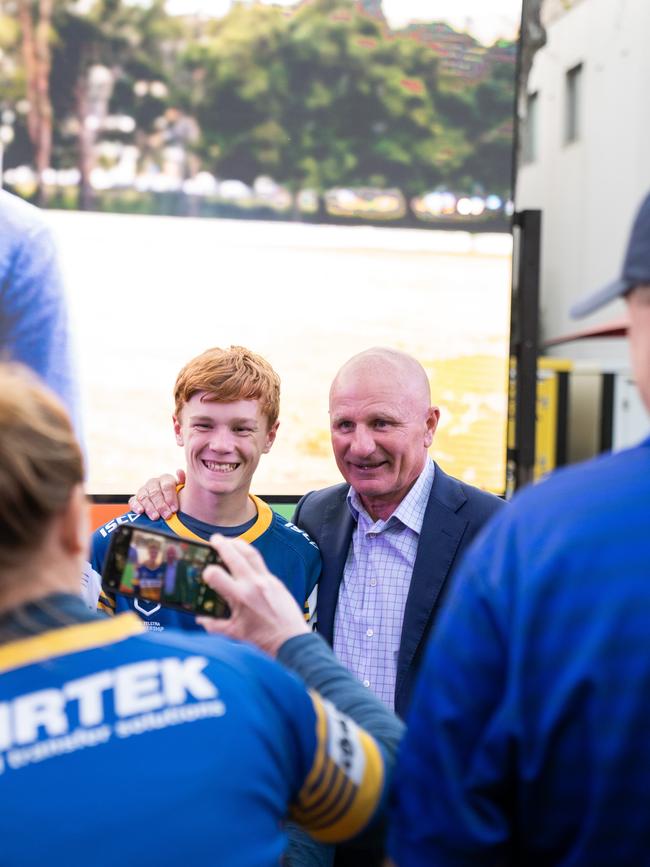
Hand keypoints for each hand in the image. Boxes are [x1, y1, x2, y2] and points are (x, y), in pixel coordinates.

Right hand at [128, 469, 184, 519]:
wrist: (169, 506)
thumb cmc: (178, 498)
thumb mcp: (183, 490)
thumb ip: (184, 481)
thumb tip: (179, 471)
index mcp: (166, 479)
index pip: (167, 486)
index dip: (170, 497)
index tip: (174, 509)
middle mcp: (153, 483)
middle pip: (155, 492)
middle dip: (161, 505)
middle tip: (167, 516)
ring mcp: (144, 490)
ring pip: (144, 497)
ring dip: (150, 508)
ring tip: (155, 517)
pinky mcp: (135, 499)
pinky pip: (133, 501)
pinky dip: (136, 506)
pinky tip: (140, 511)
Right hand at [198, 535, 308, 656]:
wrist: (292, 640)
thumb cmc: (264, 639)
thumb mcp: (234, 633)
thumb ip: (214, 625)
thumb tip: (201, 618)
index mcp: (240, 597)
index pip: (217, 575)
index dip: (207, 572)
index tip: (205, 573)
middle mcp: (253, 584)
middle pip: (235, 555)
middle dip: (222, 544)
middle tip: (214, 539)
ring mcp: (267, 580)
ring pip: (251, 553)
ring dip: (238, 544)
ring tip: (229, 541)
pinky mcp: (276, 581)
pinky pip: (261, 564)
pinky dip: (250, 558)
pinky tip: (244, 559)